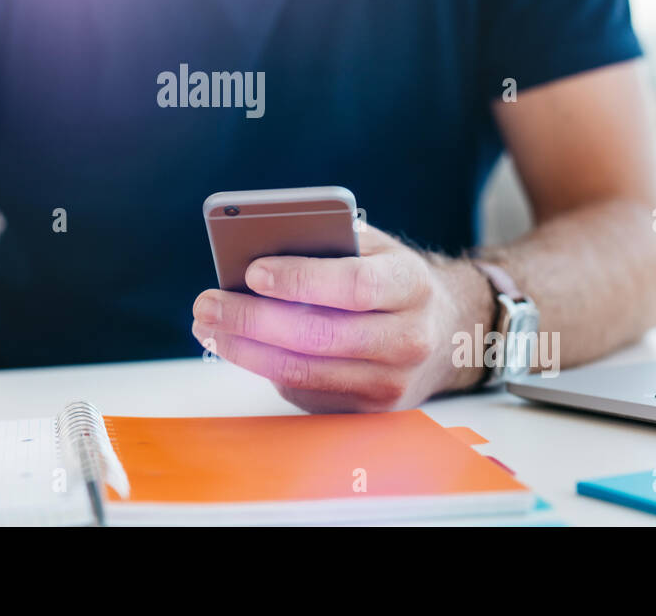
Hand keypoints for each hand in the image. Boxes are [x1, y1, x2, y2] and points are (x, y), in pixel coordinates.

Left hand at [191, 227, 490, 412]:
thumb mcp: (375, 248)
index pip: (352, 286)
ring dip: (245, 350)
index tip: (252, 271)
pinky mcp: (369, 412)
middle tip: (206, 304)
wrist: (449, 334)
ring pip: (304, 371)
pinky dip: (264, 368)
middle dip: (252, 320)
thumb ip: (328, 243)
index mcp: (410, 285)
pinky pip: (304, 392)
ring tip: (207, 328)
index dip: (300, 280)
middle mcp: (408, 339)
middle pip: (319, 335)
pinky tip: (238, 347)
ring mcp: (390, 383)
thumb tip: (258, 250)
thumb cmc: (392, 280)